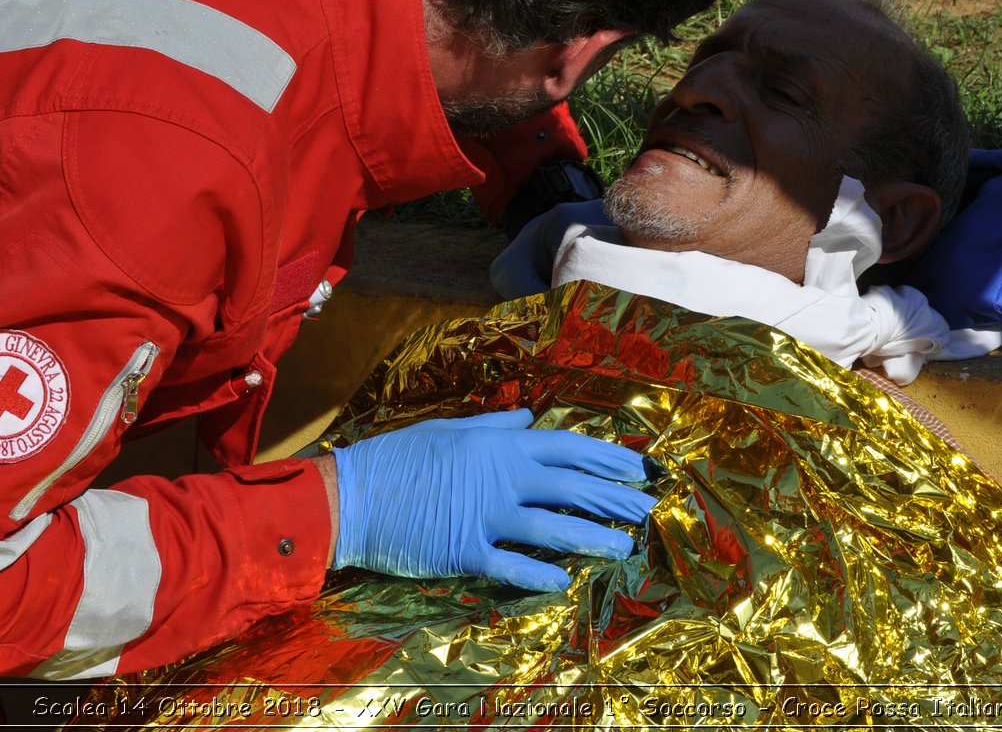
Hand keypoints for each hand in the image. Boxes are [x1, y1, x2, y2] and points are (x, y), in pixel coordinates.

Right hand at [330, 409, 653, 591]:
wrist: (353, 496)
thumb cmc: (399, 457)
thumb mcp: (449, 429)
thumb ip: (494, 426)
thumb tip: (529, 418)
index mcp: (500, 445)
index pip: (568, 447)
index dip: (608, 456)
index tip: (639, 466)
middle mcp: (503, 478)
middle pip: (574, 488)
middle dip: (616, 498)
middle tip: (649, 508)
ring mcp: (487, 517)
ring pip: (554, 529)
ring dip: (593, 538)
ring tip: (624, 546)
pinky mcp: (467, 553)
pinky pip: (512, 566)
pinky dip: (540, 575)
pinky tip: (564, 582)